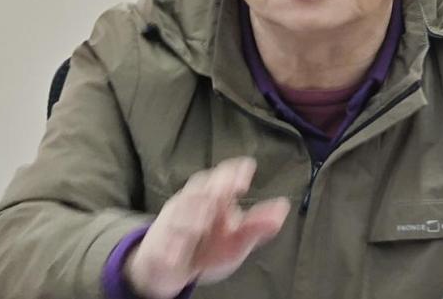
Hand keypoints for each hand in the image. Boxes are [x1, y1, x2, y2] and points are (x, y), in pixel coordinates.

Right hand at [124, 156, 290, 298]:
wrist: (169, 268)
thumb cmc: (208, 246)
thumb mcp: (236, 240)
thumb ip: (257, 225)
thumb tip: (284, 206)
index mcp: (214, 197)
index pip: (222, 176)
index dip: (233, 173)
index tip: (245, 175)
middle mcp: (192, 203)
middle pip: (200, 189)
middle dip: (211, 190)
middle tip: (223, 193)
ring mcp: (173, 222)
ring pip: (180, 212)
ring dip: (191, 217)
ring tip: (202, 225)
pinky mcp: (158, 245)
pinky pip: (162, 244)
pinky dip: (170, 248)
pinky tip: (178, 256)